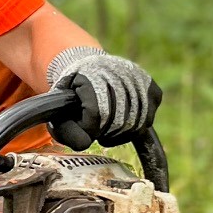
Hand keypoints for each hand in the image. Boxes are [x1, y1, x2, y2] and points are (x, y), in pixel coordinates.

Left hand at [46, 46, 162, 149]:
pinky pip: (147, 122)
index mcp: (93, 73)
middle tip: (96, 129)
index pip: (97, 114)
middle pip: (118, 122)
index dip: (90, 129)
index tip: (84, 126)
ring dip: (119, 134)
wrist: (91, 69)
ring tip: (107, 127)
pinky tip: (121, 122)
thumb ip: (65, 130)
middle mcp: (121, 72)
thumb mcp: (59, 110)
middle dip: (104, 133)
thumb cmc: (73, 95)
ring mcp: (141, 81)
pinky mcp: (154, 91)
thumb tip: (86, 143)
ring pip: (135, 125)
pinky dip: (134, 129)